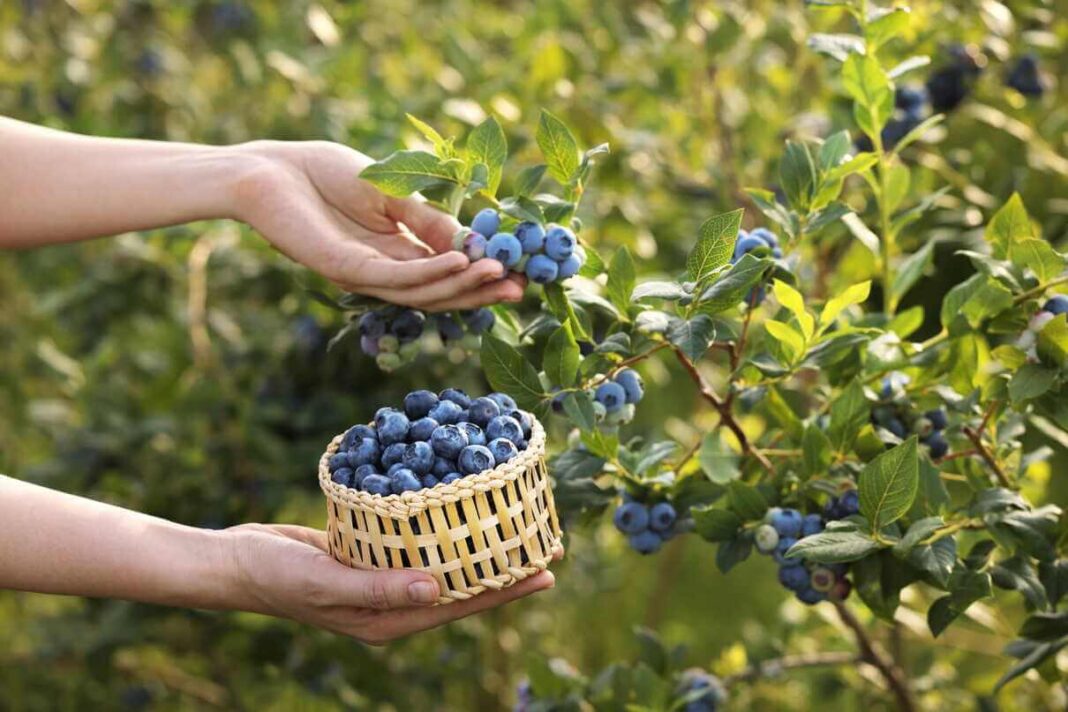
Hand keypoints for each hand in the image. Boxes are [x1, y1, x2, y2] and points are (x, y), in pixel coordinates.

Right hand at [223, 523, 555, 644]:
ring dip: (477, 543)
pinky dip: (443, 526)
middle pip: (461, 584)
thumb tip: (438, 587)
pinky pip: (418, 540)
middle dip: (503, 567)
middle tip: (547, 544)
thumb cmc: (276, 576)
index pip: (461, 604)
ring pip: (443, 560)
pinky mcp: (371, 552)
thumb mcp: (327, 582)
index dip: (504, 589)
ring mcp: (383, 577)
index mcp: (390, 619)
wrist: (237, 559)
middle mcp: (393, 601)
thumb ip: (380, 587)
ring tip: (515, 524)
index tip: (544, 571)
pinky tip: (461, 506)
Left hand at [232, 140, 525, 310]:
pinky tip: (460, 263)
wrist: (267, 169)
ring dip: (463, 286)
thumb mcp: (391, 192)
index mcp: (393, 253)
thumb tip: (472, 242)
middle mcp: (381, 272)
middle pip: (438, 292)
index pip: (443, 274)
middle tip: (522, 290)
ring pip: (422, 292)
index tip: (519, 273)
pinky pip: (396, 276)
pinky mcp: (344, 268)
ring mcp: (363, 274)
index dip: (480, 276)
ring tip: (502, 277)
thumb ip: (428, 218)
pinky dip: (431, 272)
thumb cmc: (322, 172)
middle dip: (480, 291)